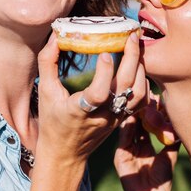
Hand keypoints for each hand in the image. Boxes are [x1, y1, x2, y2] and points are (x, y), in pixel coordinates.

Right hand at [36, 32, 147, 162]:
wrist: (66, 154)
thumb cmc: (52, 120)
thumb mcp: (46, 92)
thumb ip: (48, 63)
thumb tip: (55, 37)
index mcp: (79, 110)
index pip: (98, 93)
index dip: (104, 73)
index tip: (104, 53)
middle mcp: (102, 115)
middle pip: (125, 88)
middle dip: (132, 59)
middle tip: (132, 36)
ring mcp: (115, 118)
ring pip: (137, 95)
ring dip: (140, 69)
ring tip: (137, 48)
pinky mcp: (123, 119)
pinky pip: (140, 101)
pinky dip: (144, 83)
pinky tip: (139, 67)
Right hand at [114, 97, 178, 190]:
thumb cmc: (161, 181)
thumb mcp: (168, 156)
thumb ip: (171, 141)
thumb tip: (177, 124)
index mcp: (144, 145)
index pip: (146, 123)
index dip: (150, 111)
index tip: (155, 96)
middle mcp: (134, 145)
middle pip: (136, 122)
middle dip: (141, 108)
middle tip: (145, 93)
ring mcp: (126, 150)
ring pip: (129, 127)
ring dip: (133, 114)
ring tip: (138, 100)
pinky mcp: (120, 156)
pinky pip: (124, 138)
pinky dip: (128, 127)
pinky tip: (132, 116)